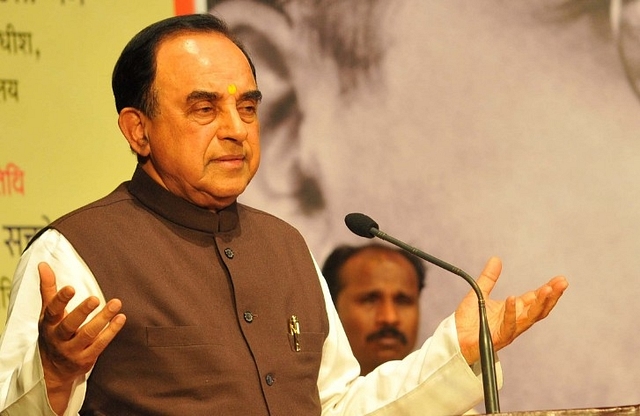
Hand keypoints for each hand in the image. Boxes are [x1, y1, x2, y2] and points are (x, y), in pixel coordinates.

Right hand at [37, 262, 125, 413]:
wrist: (52, 371)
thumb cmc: (53, 333)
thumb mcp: (48, 313)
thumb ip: (48, 289)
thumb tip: (43, 264)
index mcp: (48, 324)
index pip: (52, 311)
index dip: (60, 300)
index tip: (71, 288)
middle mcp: (58, 338)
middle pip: (70, 325)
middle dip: (82, 312)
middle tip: (95, 298)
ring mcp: (72, 350)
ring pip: (88, 335)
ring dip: (103, 319)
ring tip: (116, 303)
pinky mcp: (86, 359)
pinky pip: (100, 345)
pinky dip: (111, 331)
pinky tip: (121, 318)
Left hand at [454, 257, 567, 364]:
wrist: (455, 338)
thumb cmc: (469, 320)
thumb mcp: (479, 293)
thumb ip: (489, 278)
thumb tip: (496, 259)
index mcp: (513, 311)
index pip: (534, 299)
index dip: (548, 289)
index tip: (560, 279)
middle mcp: (514, 321)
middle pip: (538, 309)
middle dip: (551, 297)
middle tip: (562, 283)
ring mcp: (507, 331)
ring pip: (528, 319)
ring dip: (539, 304)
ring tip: (547, 289)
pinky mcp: (496, 338)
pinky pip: (507, 326)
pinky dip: (511, 312)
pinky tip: (513, 299)